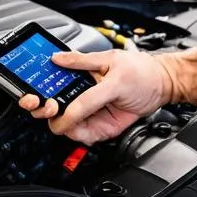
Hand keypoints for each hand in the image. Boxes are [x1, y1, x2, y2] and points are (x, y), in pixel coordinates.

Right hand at [18, 50, 182, 144]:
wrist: (163, 85)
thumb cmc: (139, 70)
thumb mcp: (110, 64)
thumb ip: (83, 67)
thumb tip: (57, 61)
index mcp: (76, 75)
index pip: (48, 84)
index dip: (36, 91)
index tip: (34, 95)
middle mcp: (78, 94)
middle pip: (50, 108)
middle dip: (45, 110)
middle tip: (52, 107)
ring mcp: (88, 112)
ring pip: (65, 125)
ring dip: (66, 125)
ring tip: (73, 120)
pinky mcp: (99, 126)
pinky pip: (83, 135)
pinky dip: (83, 136)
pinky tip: (90, 129)